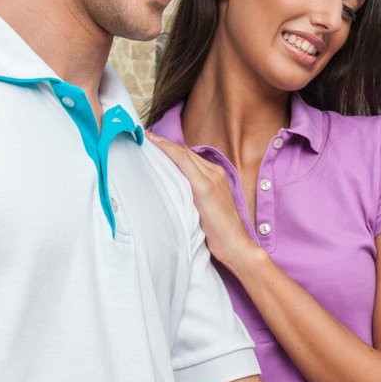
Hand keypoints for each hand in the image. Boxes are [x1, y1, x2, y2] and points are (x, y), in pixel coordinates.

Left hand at [146, 134, 259, 271]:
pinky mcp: (205, 187)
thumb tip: (174, 194)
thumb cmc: (220, 234)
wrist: (236, 246)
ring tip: (146, 137)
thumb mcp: (205, 210)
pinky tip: (155, 145)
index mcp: (217, 177)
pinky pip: (183, 161)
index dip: (171, 149)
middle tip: (144, 135)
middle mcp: (216, 173)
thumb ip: (193, 197)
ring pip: (183, 154)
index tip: (153, 142)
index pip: (189, 158)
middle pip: (185, 152)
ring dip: (163, 144)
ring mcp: (212, 178)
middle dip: (164, 143)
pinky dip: (168, 150)